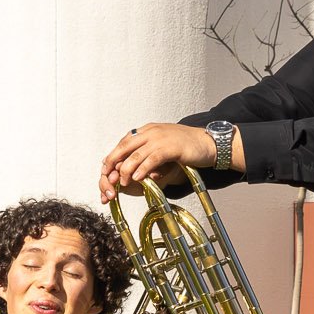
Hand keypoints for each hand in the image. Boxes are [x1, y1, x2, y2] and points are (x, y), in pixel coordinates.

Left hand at [98, 122, 218, 201]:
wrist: (208, 143)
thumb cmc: (187, 147)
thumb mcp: (163, 146)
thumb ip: (149, 152)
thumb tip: (133, 166)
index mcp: (148, 130)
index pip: (124, 142)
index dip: (113, 155)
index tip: (105, 169)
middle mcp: (151, 132)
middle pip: (125, 147)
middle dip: (113, 163)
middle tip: (107, 177)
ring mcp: (161, 138)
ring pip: (136, 154)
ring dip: (126, 169)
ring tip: (122, 182)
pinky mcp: (171, 148)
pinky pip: (152, 159)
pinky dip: (142, 169)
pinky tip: (137, 179)